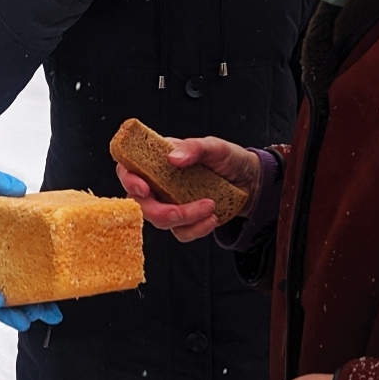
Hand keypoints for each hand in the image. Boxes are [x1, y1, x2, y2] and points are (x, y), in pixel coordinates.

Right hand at [116, 135, 260, 242]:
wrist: (250, 181)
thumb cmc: (228, 159)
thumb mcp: (214, 147)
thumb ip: (193, 148)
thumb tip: (173, 158)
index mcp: (158, 160)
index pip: (128, 168)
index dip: (129, 179)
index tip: (144, 188)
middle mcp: (158, 182)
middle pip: (140, 203)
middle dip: (159, 211)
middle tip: (179, 211)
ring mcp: (169, 203)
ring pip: (160, 221)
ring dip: (185, 219)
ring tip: (211, 206)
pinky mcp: (183, 221)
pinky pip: (180, 233)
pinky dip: (197, 229)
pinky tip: (213, 218)